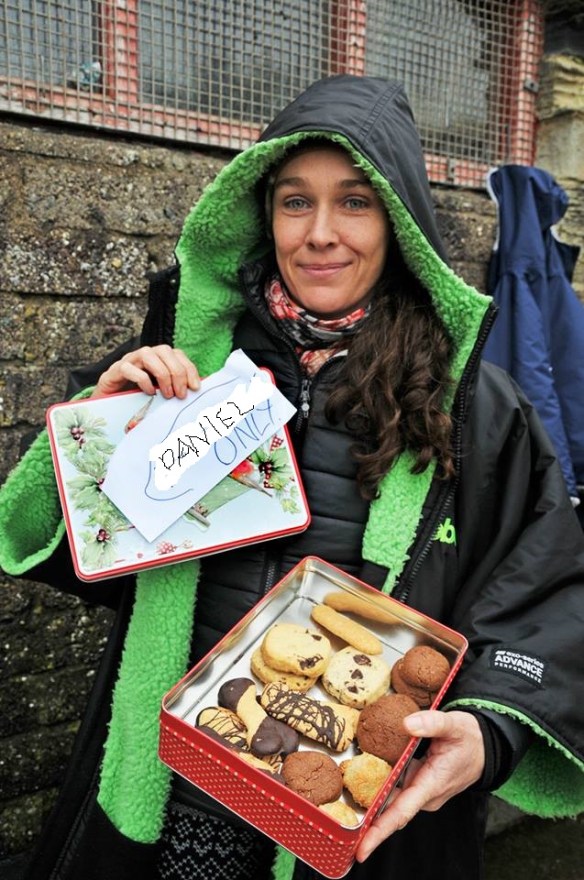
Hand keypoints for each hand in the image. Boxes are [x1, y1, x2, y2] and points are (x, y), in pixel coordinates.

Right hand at [91, 345, 199, 398]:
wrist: (110, 406)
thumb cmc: (139, 399)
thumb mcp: (162, 394)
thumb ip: (177, 389)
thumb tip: (198, 391)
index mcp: (158, 358)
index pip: (178, 354)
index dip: (189, 369)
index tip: (195, 388)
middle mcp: (145, 355)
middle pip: (165, 351)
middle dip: (177, 373)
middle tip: (180, 395)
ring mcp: (129, 360)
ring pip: (148, 354)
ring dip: (162, 374)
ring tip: (167, 394)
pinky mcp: (115, 370)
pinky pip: (129, 368)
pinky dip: (142, 380)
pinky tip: (149, 393)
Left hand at [356, 710, 484, 861]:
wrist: (485, 747)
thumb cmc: (470, 739)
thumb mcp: (454, 725)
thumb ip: (431, 723)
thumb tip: (406, 724)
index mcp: (432, 784)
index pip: (402, 812)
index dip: (380, 831)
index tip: (362, 849)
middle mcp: (425, 794)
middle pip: (392, 812)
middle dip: (368, 825)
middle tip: (341, 831)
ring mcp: (421, 791)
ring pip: (392, 800)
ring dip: (373, 803)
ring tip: (347, 812)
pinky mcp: (419, 784)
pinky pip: (397, 789)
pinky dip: (382, 788)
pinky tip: (366, 779)